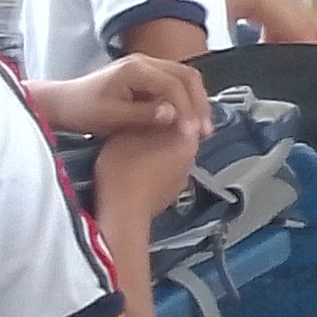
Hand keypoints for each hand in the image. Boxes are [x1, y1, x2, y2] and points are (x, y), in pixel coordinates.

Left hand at [39, 53, 207, 140]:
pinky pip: (176, 83)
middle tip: (205, 130)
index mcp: (135, 69)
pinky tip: (188, 118)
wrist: (62, 102)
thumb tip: (173, 115)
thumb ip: (143, 114)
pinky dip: (187, 100)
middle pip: (187, 77)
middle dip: (199, 104)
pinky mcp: (147, 75)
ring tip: (201, 126)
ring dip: (196, 101)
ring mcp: (147, 66)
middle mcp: (145, 62)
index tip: (192, 132)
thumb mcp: (109, 116)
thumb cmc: (80, 110)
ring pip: (186, 78)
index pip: (174, 85)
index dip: (187, 109)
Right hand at [97, 106, 204, 229]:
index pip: (182, 114)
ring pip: (170, 155)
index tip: (145, 106)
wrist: (124, 211)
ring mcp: (183, 178)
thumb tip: (150, 108)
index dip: (162, 108)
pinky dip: (153, 168)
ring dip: (157, 150)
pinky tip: (135, 169)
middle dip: (159, 129)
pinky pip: (164, 173)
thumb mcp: (126, 133)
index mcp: (188, 139)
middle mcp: (192, 158)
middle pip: (177, 134)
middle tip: (136, 126)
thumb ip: (143, 118)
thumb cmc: (125, 167)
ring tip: (132, 148)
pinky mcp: (170, 194)